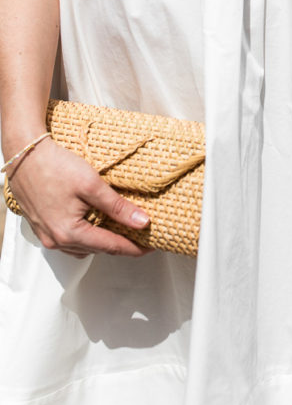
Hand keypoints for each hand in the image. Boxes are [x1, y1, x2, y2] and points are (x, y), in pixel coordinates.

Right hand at [5, 137, 154, 257]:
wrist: (25, 154)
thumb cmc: (55, 166)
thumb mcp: (92, 185)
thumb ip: (118, 207)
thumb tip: (142, 222)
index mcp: (69, 233)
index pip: (111, 247)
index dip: (135, 248)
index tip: (152, 246)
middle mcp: (56, 240)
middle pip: (98, 250)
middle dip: (121, 244)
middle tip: (140, 236)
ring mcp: (47, 235)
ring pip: (83, 247)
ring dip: (103, 242)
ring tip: (121, 230)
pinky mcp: (42, 226)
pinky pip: (69, 240)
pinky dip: (86, 236)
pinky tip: (95, 224)